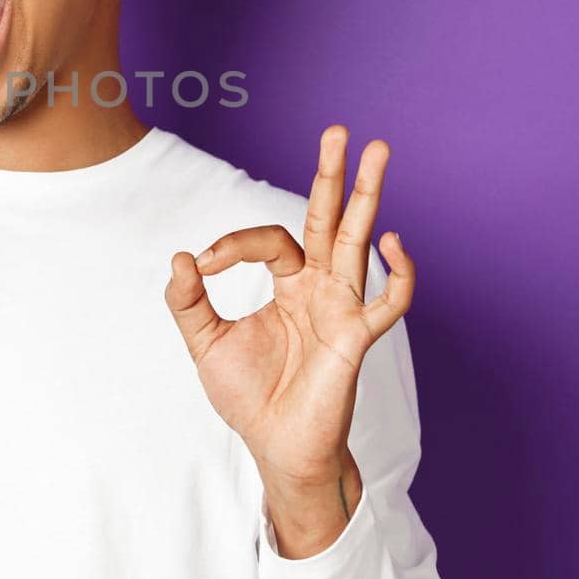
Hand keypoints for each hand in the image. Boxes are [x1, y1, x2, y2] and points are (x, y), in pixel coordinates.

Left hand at [163, 126, 414, 546]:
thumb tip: (180, 257)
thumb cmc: (249, 397)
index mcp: (289, 283)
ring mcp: (343, 308)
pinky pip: (388, 301)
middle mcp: (321, 287)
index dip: (234, 243)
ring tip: (378, 151)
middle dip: (333, 175)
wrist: (275, 448)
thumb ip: (188, 302)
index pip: (271, 238)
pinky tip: (393, 242)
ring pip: (358, 241)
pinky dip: (397, 273)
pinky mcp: (357, 338)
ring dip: (369, 196)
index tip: (205, 266)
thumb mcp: (205, 344)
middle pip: (329, 218)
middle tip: (338, 130)